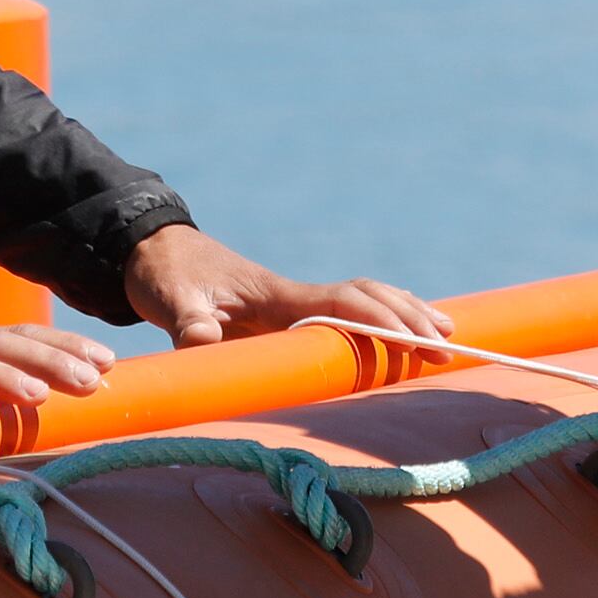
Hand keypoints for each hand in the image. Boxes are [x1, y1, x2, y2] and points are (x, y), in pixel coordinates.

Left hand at [124, 225, 453, 349]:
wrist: (151, 251)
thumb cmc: (163, 275)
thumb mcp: (169, 298)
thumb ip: (189, 322)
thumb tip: (206, 341)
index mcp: (276, 295)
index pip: (341, 306)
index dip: (379, 322)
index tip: (414, 340)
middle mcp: (292, 294)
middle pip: (365, 299)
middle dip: (407, 320)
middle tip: (446, 347)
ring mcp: (291, 300)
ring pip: (361, 299)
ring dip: (403, 313)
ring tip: (445, 333)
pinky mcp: (283, 310)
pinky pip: (343, 310)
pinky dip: (378, 314)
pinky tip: (399, 329)